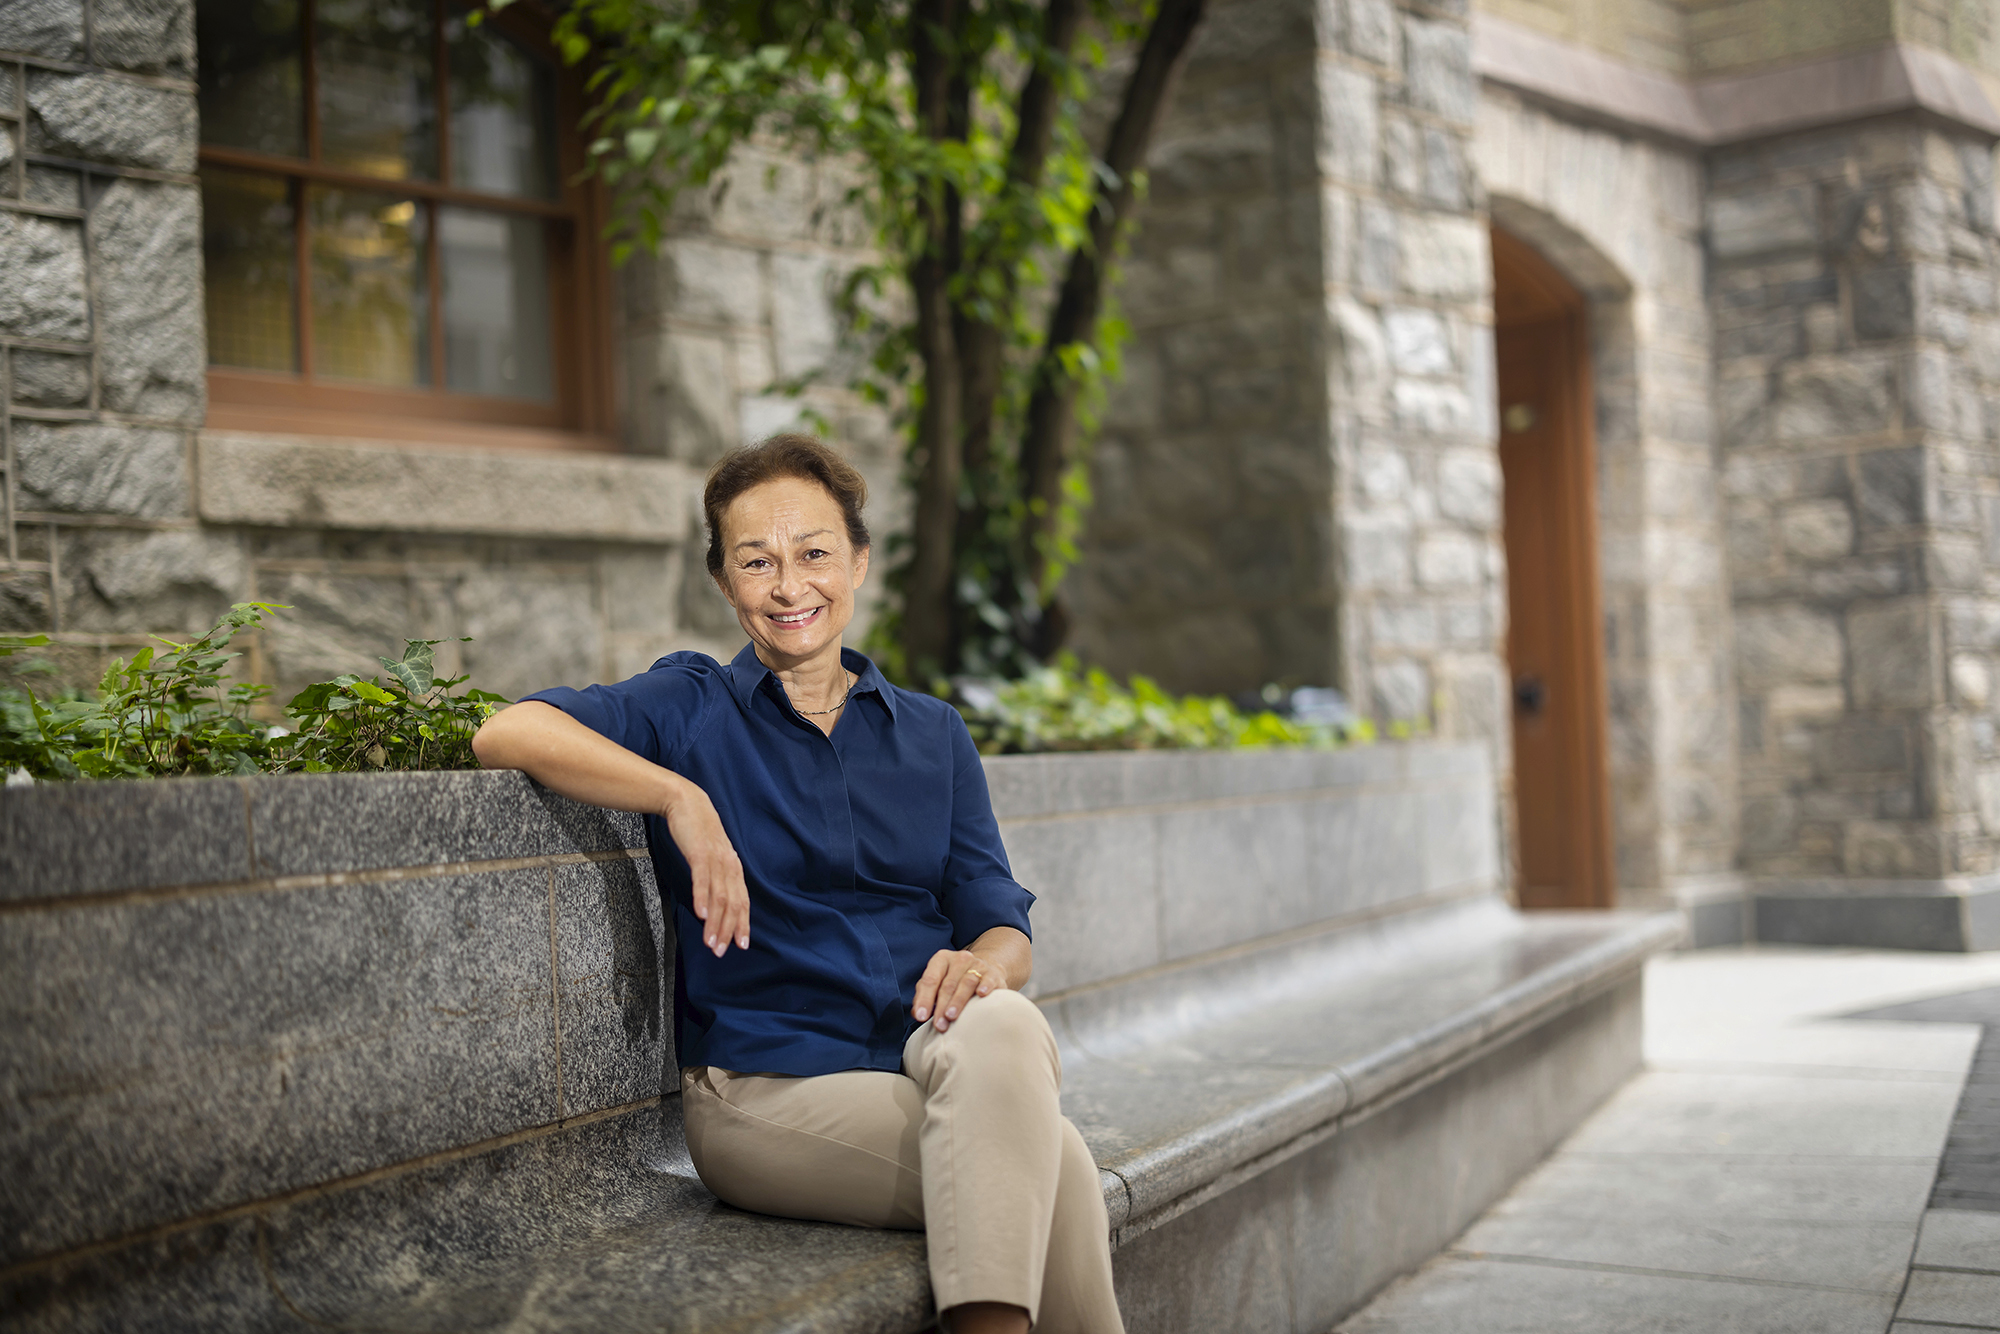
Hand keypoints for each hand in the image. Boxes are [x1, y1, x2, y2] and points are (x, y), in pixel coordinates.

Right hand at [662, 781, 748, 957]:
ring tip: (710, 942)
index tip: (741, 946)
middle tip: (720, 952)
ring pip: (719, 896)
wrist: (687, 803)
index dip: (742, 924)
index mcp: (733, 868)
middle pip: (733, 904)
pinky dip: (702, 898)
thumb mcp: (711, 857)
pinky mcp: (699, 853)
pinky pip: (703, 879)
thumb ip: (716, 877)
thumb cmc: (698, 833)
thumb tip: (715, 901)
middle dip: (727, 930)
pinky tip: (701, 914)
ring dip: (715, 922)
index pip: (742, 902)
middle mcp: (729, 865)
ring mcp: (716, 859)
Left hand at [912, 949, 1005, 1030]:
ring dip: (958, 1001)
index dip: (924, 999)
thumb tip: (917, 1013)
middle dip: (941, 1006)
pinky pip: (988, 979)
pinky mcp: (993, 974)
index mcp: (942, 959)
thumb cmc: (954, 980)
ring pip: (967, 982)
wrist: (983, 969)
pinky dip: (985, 986)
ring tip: (951, 1016)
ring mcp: (978, 965)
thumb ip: (924, 996)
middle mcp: (960, 959)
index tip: (921, 1017)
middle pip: (948, 984)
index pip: (930, 979)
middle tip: (938, 1025)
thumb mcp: (937, 982)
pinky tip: (981, 995)